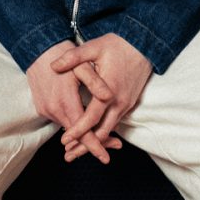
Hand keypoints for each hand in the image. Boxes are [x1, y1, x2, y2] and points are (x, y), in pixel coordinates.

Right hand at [27, 41, 118, 163]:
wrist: (37, 49)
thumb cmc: (62, 54)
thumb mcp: (81, 65)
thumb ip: (95, 81)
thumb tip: (108, 96)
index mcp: (66, 101)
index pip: (82, 132)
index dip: (95, 146)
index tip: (106, 158)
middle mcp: (54, 110)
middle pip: (77, 135)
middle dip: (95, 142)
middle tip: (115, 145)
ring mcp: (46, 110)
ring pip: (69, 128)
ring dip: (84, 133)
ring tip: (103, 134)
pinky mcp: (42, 108)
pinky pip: (61, 120)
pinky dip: (73, 125)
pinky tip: (84, 122)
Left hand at [51, 33, 153, 159]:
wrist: (145, 44)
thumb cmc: (118, 45)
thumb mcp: (94, 47)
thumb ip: (74, 57)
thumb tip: (54, 66)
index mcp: (109, 91)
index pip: (91, 118)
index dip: (77, 130)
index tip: (64, 140)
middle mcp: (119, 102)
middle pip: (101, 132)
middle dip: (85, 146)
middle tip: (68, 155)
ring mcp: (126, 105)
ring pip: (109, 130)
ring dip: (95, 142)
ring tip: (77, 151)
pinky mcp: (129, 104)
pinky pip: (115, 123)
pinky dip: (104, 133)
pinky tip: (93, 137)